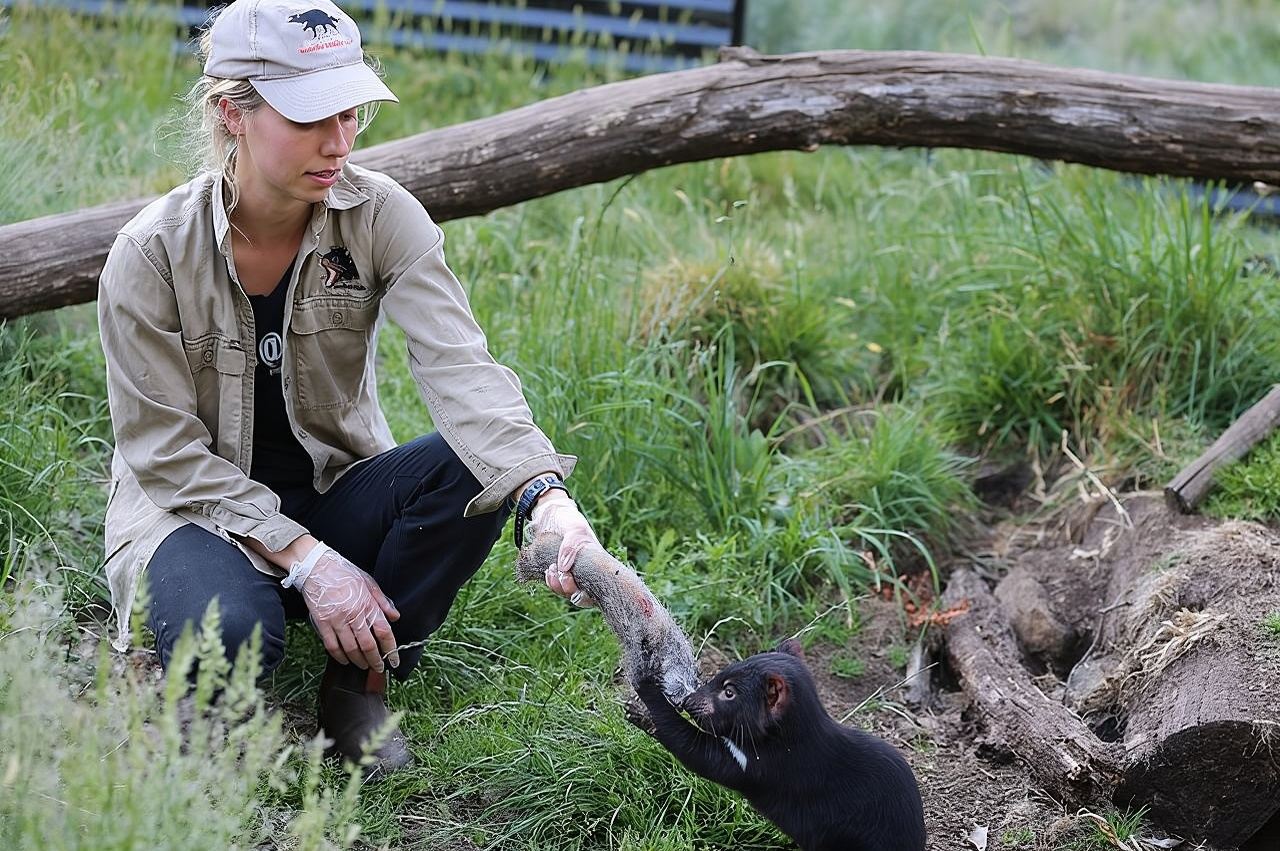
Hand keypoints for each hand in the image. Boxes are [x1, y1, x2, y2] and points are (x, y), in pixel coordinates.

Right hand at [295, 543, 400, 671]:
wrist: (317, 566)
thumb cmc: (344, 573)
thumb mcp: (369, 582)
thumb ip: (382, 601)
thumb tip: (395, 617)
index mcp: (367, 604)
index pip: (384, 632)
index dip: (390, 649)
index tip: (393, 660)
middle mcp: (354, 614)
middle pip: (368, 645)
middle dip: (375, 661)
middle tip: (379, 668)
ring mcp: (337, 620)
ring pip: (350, 649)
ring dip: (359, 661)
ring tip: (364, 666)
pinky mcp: (322, 623)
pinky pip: (332, 646)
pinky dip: (340, 657)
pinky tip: (345, 661)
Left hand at [528, 491, 598, 606]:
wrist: (552, 514)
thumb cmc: (570, 521)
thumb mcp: (574, 529)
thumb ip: (571, 547)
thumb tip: (564, 569)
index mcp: (597, 565)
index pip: (598, 589)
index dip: (588, 596)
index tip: (578, 589)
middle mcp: (586, 572)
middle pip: (581, 595)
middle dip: (569, 590)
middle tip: (563, 576)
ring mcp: (572, 573)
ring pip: (566, 591)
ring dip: (558, 585)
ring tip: (552, 569)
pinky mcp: (558, 573)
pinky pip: (556, 585)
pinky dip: (551, 581)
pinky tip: (549, 571)